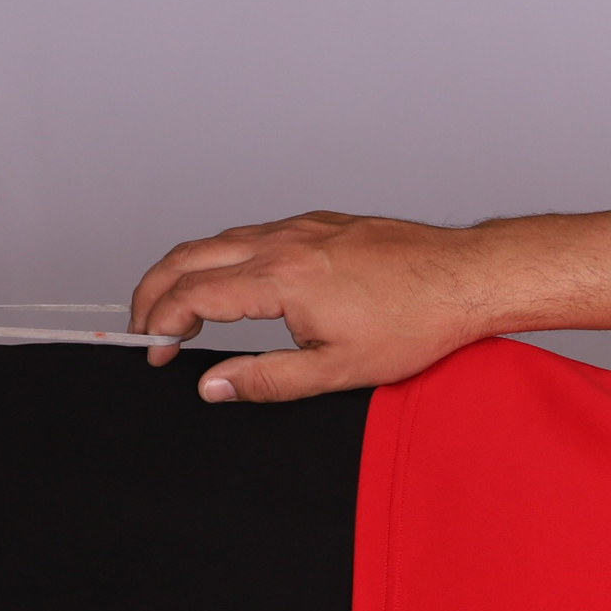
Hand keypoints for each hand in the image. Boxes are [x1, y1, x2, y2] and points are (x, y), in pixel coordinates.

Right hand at [132, 211, 493, 402]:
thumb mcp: (339, 369)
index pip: (191, 295)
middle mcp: (283, 242)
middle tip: (143, 325)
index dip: (161, 324)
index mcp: (280, 278)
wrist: (467, 278)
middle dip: (153, 291)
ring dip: (186, 271)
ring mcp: (302, 227)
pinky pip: (255, 234)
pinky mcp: (322, 224)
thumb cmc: (418, 323)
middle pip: (188, 257)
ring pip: (219, 240)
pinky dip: (225, 256)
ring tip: (178, 306)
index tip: (155, 352)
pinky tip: (235, 281)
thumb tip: (212, 386)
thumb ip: (268, 380)